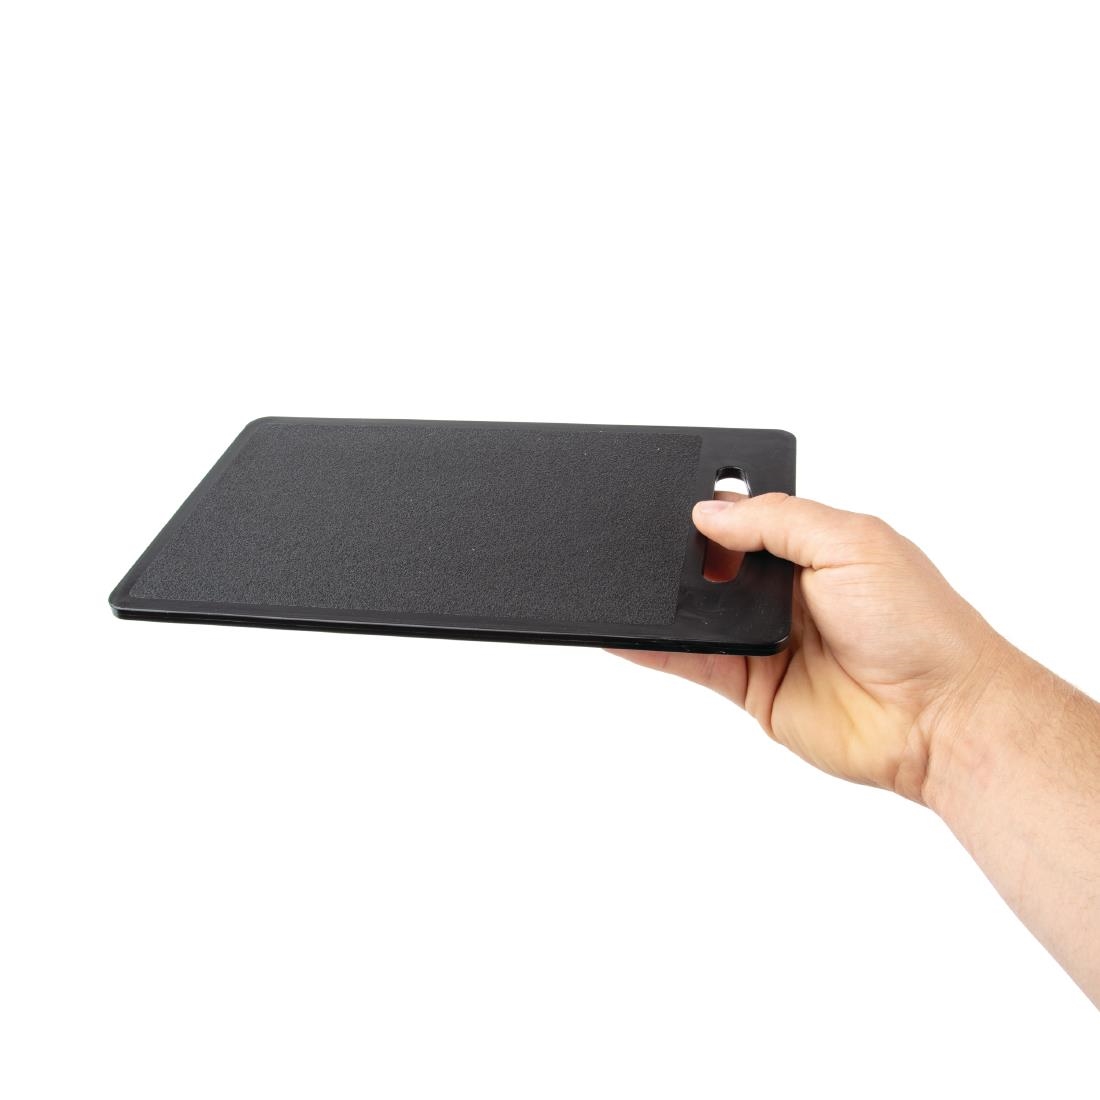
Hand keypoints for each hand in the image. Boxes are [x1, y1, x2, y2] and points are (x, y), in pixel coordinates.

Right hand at [609, 492, 1009, 801]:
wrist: (939, 720)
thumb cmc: (919, 627)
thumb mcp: (853, 543)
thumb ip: (779, 520)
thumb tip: (709, 512)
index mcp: (815, 545)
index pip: (747, 516)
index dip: (713, 507)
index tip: (673, 498)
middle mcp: (787, 590)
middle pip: (713, 563)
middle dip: (682, 554)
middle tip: (647, 545)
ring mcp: (766, 640)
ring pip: (696, 613)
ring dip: (664, 601)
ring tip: (625, 582)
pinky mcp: (751, 686)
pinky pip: (691, 661)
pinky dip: (654, 649)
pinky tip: (623, 632)